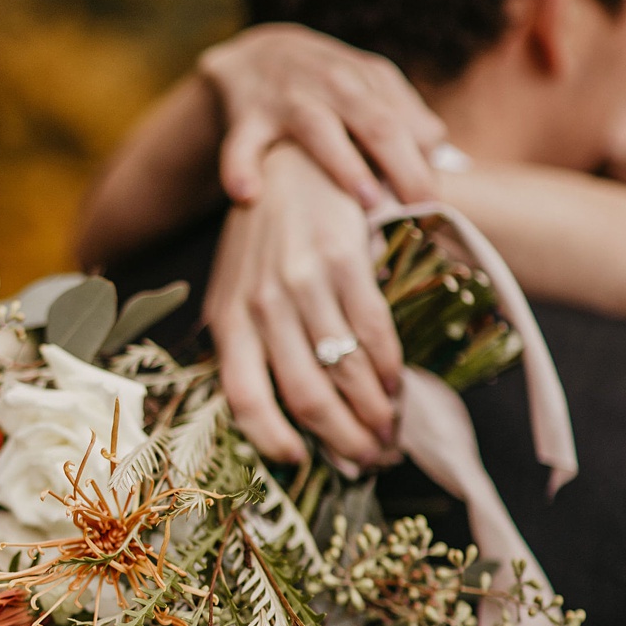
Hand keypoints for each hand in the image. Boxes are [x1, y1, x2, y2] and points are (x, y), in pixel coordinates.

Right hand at [199, 24, 446, 211]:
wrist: (255, 55)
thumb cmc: (326, 87)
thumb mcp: (369, 89)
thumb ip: (406, 120)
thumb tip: (441, 158)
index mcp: (367, 82)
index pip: (405, 124)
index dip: (424, 164)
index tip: (435, 205)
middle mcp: (331, 85)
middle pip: (376, 123)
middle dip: (403, 165)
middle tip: (422, 207)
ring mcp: (287, 100)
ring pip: (318, 128)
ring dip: (344, 163)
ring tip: (368, 198)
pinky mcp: (245, 120)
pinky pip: (240, 146)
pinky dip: (239, 168)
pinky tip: (246, 195)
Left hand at [205, 143, 402, 472]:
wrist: (291, 164)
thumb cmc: (265, 242)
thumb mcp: (238, 292)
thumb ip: (250, 345)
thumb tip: (282, 419)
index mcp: (228, 320)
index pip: (244, 398)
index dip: (271, 439)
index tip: (301, 462)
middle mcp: (261, 305)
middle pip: (304, 395)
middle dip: (343, 438)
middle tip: (369, 459)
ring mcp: (302, 283)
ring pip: (342, 370)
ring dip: (374, 412)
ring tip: (389, 433)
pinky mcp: (343, 260)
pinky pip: (373, 331)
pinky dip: (389, 369)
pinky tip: (396, 386)